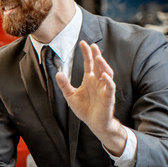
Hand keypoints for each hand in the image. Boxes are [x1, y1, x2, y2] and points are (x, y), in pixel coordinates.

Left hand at [57, 41, 126, 155]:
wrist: (94, 123)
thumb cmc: (85, 109)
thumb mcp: (70, 96)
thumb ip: (64, 85)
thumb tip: (58, 73)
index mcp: (89, 80)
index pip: (89, 63)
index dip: (86, 53)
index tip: (82, 43)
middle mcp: (98, 82)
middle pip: (99, 65)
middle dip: (96, 55)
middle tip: (92, 45)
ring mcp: (104, 88)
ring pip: (107, 73)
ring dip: (103, 65)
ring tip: (98, 57)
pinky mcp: (108, 97)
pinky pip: (110, 87)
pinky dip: (108, 81)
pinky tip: (103, 75)